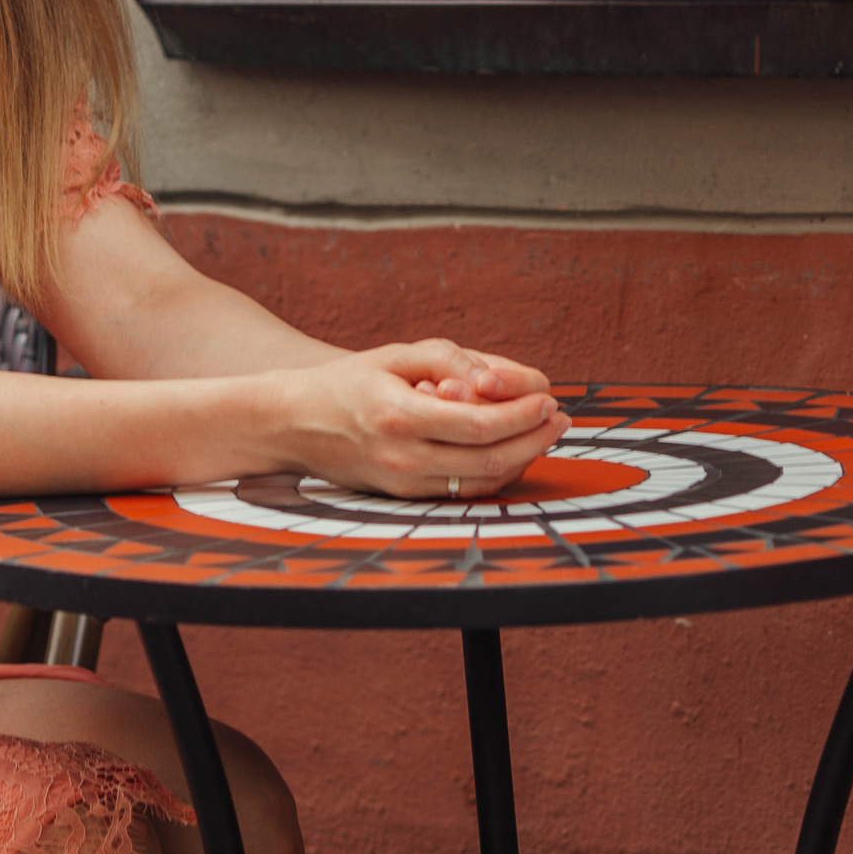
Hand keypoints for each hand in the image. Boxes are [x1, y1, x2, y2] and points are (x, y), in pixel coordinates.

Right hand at [277, 340, 568, 499]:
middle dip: (534, 439)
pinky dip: (495, 473)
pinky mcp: (404, 498)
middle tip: (559, 417)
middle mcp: (402, 458)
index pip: (479, 425)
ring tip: (545, 432)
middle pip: (488, 461)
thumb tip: (498, 379)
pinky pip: (463, 492)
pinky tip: (513, 450)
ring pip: (480, 484)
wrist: (293, 424)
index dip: (522, 415)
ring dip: (522, 459)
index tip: (548, 397)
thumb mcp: (397, 355)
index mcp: (399, 417)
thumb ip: (451, 360)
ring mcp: (402, 485)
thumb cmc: (348, 382)